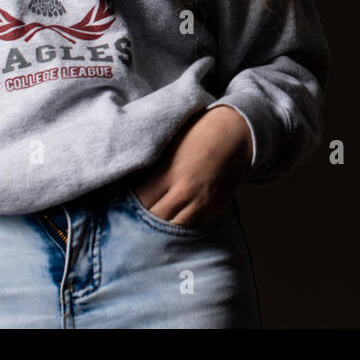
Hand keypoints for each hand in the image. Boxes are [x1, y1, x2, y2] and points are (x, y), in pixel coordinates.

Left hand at [132, 106, 251, 226]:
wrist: (234, 132)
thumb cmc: (197, 134)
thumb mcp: (168, 146)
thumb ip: (151, 169)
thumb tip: (128, 184)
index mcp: (169, 173)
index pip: (140, 202)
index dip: (131, 205)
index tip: (126, 204)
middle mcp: (185, 191)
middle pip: (157, 219)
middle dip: (145, 220)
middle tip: (139, 217)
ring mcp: (203, 201)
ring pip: (177, 227)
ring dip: (167, 225)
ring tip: (160, 219)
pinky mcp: (217, 207)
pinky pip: (197, 225)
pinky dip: (188, 222)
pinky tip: (182, 214)